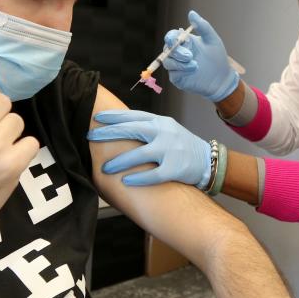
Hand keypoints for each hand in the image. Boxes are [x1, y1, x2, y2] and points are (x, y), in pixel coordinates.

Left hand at [87, 110, 211, 187]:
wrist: (207, 159)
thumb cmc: (181, 145)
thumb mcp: (165, 130)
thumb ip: (146, 128)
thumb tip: (117, 130)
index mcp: (160, 122)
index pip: (132, 116)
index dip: (113, 117)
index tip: (97, 118)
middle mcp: (164, 132)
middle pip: (131, 130)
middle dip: (108, 133)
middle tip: (91, 137)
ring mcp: (170, 150)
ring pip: (139, 154)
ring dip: (119, 161)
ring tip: (105, 168)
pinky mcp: (175, 168)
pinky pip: (153, 175)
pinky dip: (138, 178)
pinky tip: (126, 182)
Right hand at [162, 10, 238, 101]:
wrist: (222, 79)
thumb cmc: (217, 58)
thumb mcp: (212, 40)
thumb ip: (203, 26)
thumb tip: (191, 13)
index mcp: (185, 42)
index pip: (171, 37)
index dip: (170, 38)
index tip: (175, 40)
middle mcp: (178, 54)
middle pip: (167, 50)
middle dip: (177, 52)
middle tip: (189, 56)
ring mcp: (177, 66)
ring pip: (168, 62)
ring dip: (179, 63)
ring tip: (195, 65)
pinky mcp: (178, 78)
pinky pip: (173, 74)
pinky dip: (181, 72)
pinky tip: (193, 71)